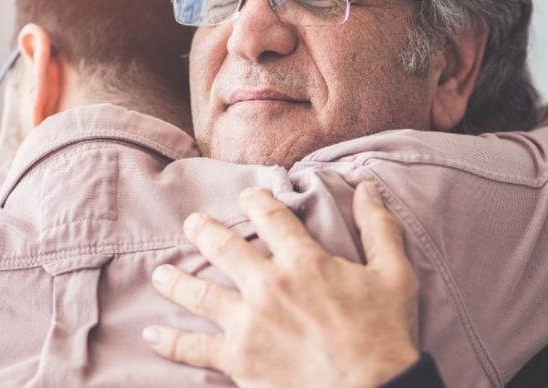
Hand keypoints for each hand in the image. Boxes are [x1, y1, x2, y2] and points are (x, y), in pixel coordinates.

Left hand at [143, 182, 420, 387]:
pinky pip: (193, 348)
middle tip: (192, 224)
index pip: (271, 216)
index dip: (256, 200)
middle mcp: (268, 285)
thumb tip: (367, 188)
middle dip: (205, 231)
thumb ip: (379, 228)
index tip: (247, 196)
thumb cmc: (385, 334)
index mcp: (303, 261)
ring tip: (162, 272)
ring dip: (176, 279)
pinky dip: (170, 340)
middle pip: (224, 247)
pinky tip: (152, 333)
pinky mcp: (237, 360)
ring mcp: (247, 323)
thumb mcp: (395, 274)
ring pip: (199, 292)